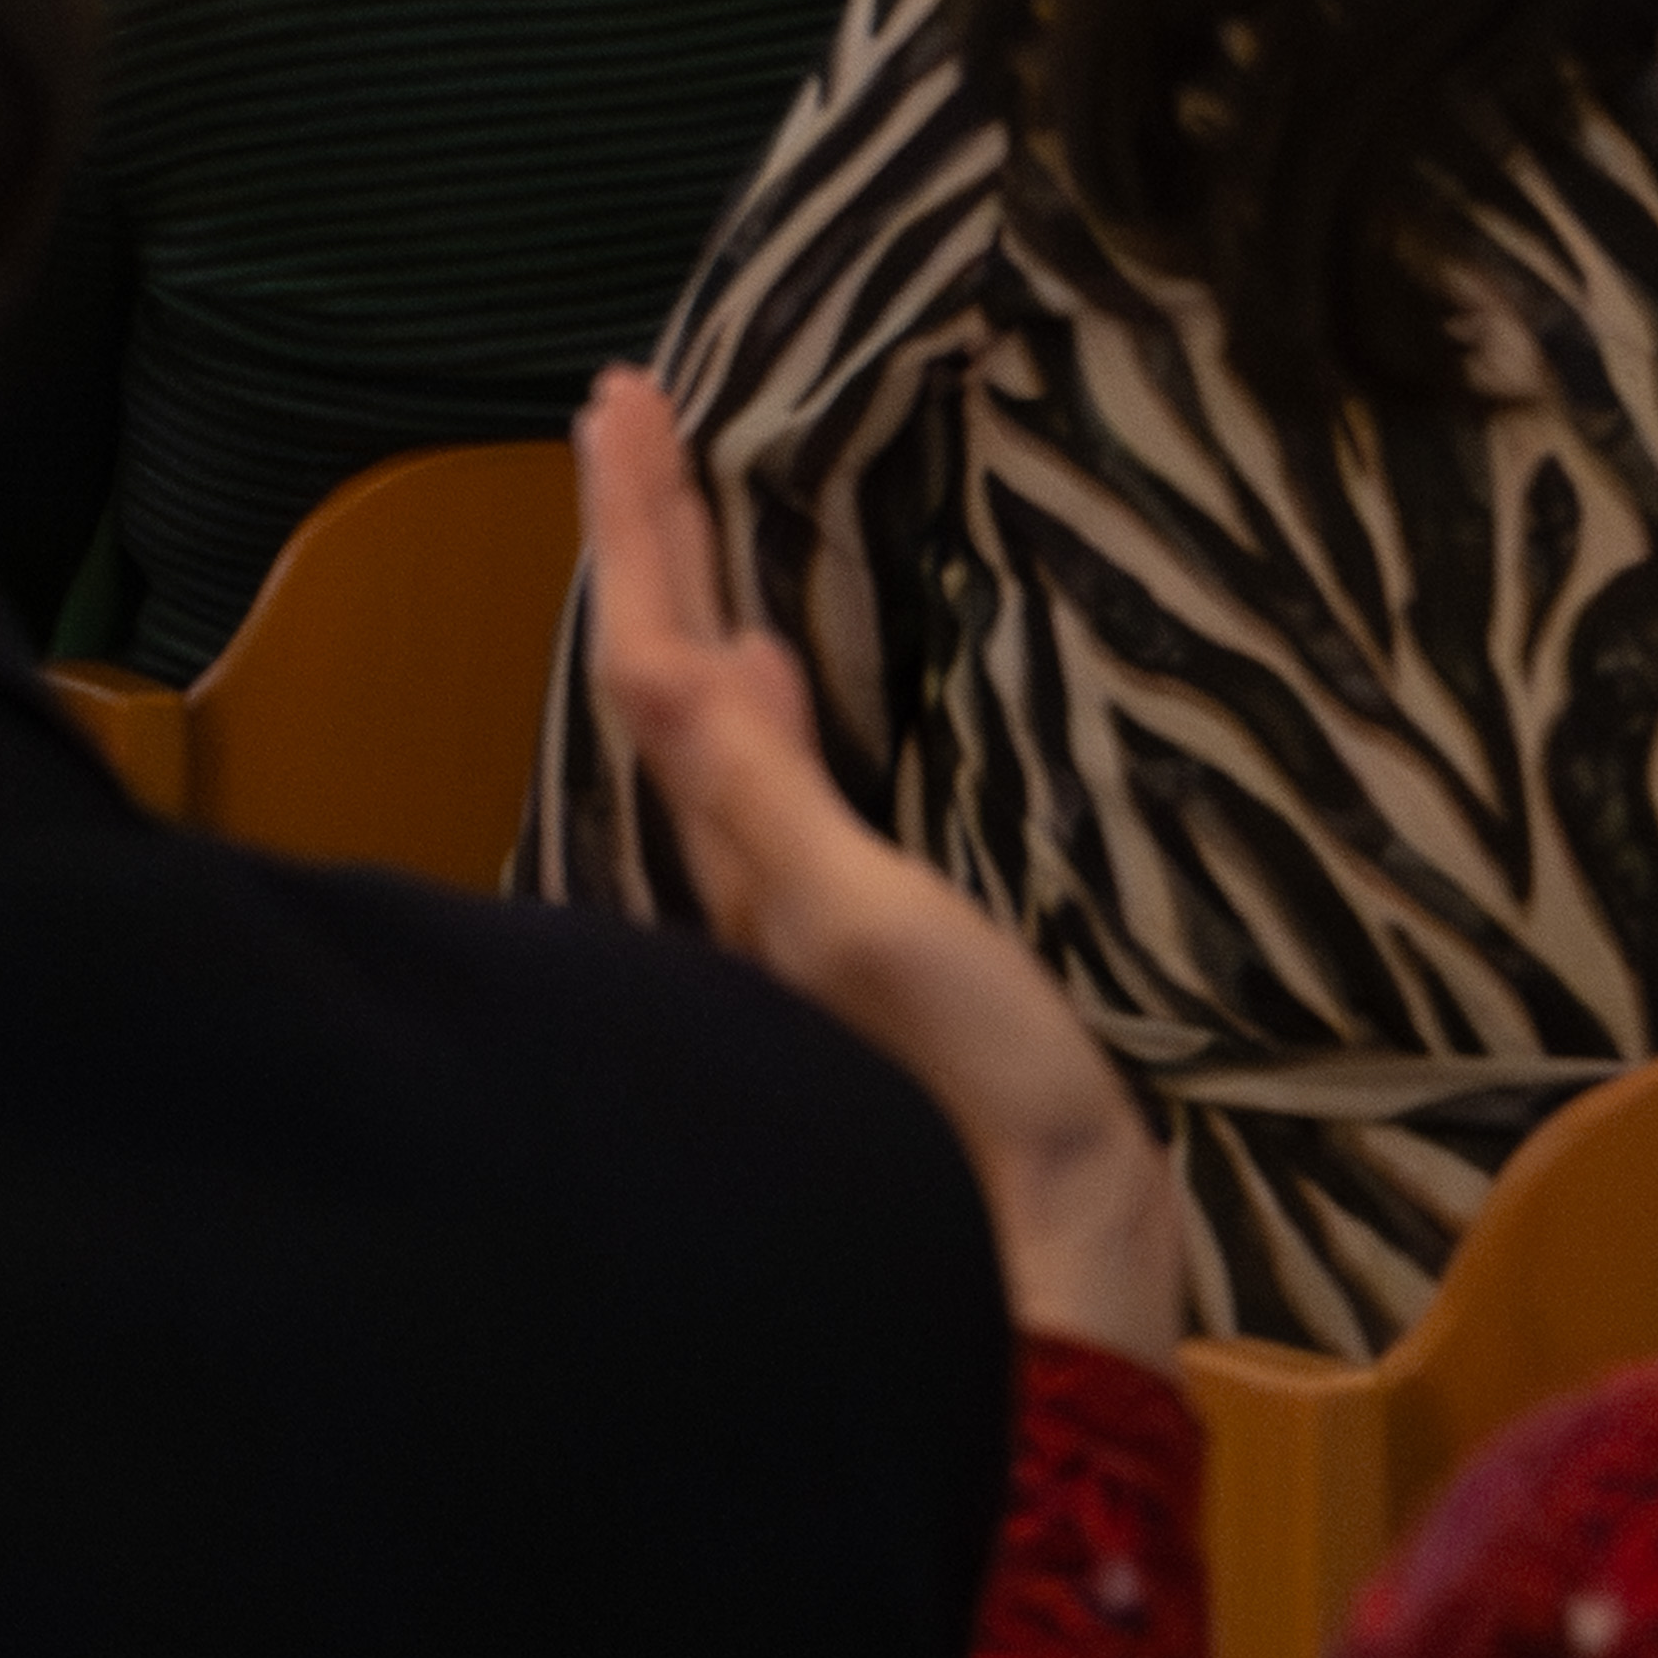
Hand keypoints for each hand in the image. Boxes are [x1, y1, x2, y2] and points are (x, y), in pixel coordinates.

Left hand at [577, 362, 1186, 1351]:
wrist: (1038, 1263)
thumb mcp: (856, 913)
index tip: (619, 394)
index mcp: (729, 844)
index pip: (654, 647)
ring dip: (693, 599)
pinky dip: (761, 692)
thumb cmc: (961, 1089)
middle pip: (667, 662)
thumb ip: (765, 789)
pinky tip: (784, 674)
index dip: (637, 521)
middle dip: (650, 532)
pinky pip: (775, 768)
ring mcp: (793, 900)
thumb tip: (708, 645)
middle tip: (635, 405)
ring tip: (687, 507)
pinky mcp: (860, 939)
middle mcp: (736, 864)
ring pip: (711, 712)